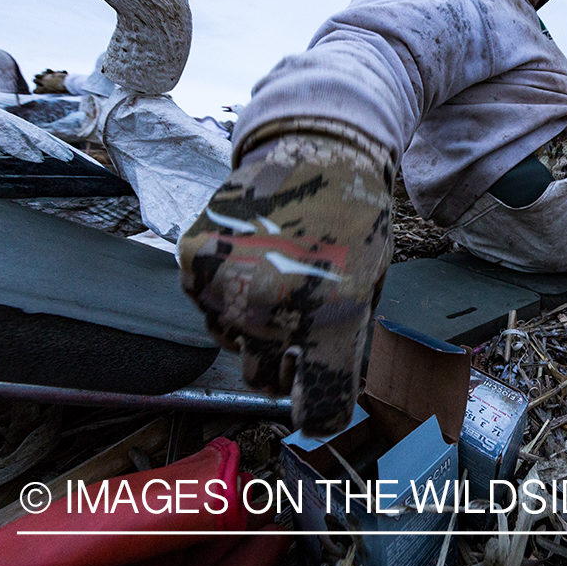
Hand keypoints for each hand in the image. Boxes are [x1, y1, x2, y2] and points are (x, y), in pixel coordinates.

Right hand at [178, 129, 392, 434]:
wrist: (316, 149)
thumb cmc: (355, 221)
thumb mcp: (371, 285)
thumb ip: (345, 343)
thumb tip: (322, 395)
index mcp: (332, 317)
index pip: (318, 406)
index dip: (317, 416)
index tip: (312, 408)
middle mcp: (273, 309)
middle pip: (263, 381)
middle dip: (282, 369)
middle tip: (298, 334)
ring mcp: (227, 286)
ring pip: (229, 345)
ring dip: (251, 331)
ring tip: (278, 283)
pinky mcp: (195, 264)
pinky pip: (206, 308)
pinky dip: (226, 297)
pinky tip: (252, 264)